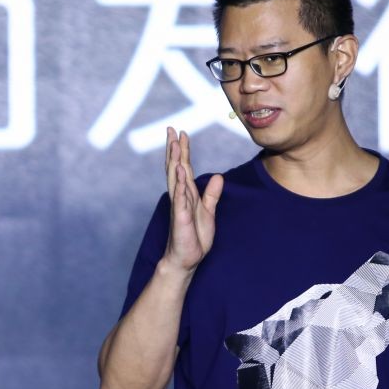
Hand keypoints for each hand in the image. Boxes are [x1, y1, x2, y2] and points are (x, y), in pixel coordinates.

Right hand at [163, 127, 223, 272]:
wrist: (186, 259)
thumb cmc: (194, 238)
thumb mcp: (208, 212)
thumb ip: (212, 195)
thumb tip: (217, 176)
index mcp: (187, 194)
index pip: (184, 168)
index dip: (183, 151)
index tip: (181, 133)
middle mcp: (180, 197)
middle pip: (175, 168)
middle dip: (174, 149)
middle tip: (171, 129)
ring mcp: (179, 206)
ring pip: (175, 179)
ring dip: (174, 161)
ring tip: (174, 144)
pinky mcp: (181, 218)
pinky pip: (180, 198)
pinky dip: (180, 184)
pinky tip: (179, 171)